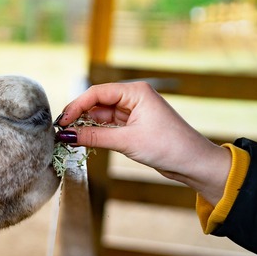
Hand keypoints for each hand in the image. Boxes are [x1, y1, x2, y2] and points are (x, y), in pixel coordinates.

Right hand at [55, 82, 230, 204]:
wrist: (194, 163)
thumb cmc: (169, 147)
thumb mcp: (126, 141)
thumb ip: (94, 136)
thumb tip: (67, 135)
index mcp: (136, 92)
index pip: (97, 93)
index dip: (77, 106)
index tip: (62, 121)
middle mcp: (134, 97)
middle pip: (97, 102)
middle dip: (79, 115)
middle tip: (62, 130)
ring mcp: (134, 112)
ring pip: (101, 115)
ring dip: (87, 125)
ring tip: (70, 137)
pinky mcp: (134, 126)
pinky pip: (108, 125)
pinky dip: (96, 132)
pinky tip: (84, 139)